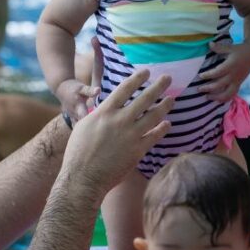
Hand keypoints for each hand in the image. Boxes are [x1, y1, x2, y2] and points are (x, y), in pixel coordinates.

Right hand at [63, 69, 173, 195]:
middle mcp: (120, 120)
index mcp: (104, 112)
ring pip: (154, 116)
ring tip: (172, 99)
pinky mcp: (138, 151)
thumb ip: (98, 114)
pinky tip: (167, 124)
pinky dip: (162, 129)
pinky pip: (154, 136)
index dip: (138, 78)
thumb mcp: (84, 126)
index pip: (125, 88)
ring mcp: (131, 135)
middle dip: (158, 86)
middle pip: (144, 98)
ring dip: (164, 106)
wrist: (84, 177)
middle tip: (168, 78)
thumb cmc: (78, 153)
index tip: (146, 71)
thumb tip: (106, 107)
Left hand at [198, 39, 249, 101]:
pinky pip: (232, 94)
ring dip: (216, 97)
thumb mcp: (230, 47)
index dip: (208, 75)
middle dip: (209, 88)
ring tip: (207, 97)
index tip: (200, 76)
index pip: (218, 72)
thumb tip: (209, 44)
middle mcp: (234, 75)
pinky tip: (216, 100)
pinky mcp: (239, 84)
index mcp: (231, 65)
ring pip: (227, 94)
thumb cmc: (240, 50)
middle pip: (220, 85)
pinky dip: (225, 99)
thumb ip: (219, 47)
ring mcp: (237, 81)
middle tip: (199, 89)